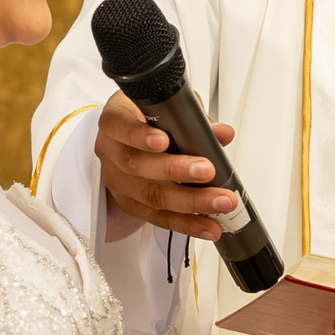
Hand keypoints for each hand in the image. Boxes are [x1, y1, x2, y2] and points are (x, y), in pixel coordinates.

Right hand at [97, 91, 242, 242]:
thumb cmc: (149, 120)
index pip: (120, 125)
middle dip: (175, 170)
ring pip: (150, 195)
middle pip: (137, 164)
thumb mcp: (168, 109)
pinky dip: (185, 223)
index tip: (163, 141)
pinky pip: (157, 217)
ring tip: (218, 203)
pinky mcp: (130, 204)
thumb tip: (222, 133)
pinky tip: (207, 225)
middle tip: (206, 170)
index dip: (139, 135)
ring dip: (189, 201)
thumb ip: (193, 119)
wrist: (131, 141)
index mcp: (116, 120)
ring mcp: (119, 181)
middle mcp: (111, 151)